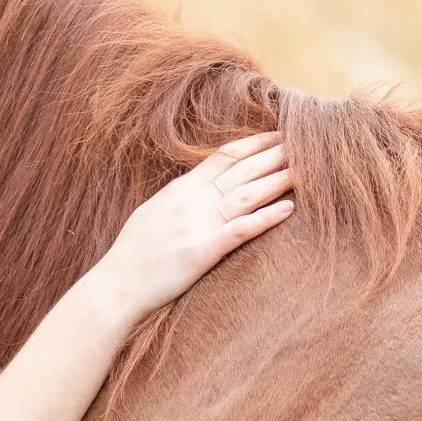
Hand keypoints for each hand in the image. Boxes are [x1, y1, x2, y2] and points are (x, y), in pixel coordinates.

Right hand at [101, 135, 294, 315]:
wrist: (117, 284)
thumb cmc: (133, 253)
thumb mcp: (154, 212)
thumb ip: (179, 196)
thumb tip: (199, 184)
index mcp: (180, 189)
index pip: (223, 158)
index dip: (254, 145)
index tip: (278, 136)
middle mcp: (191, 202)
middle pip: (241, 171)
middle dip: (274, 156)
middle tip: (304, 146)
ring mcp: (197, 226)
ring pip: (245, 195)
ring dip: (277, 181)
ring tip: (304, 171)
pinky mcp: (202, 252)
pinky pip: (240, 231)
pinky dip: (266, 218)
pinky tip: (288, 209)